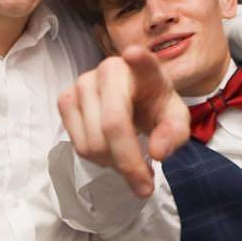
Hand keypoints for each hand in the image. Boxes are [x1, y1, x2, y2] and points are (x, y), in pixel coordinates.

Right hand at [58, 46, 188, 197]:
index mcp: (144, 67)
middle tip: (145, 186)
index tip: (135, 54)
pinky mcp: (65, 99)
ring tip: (128, 159)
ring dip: (113, 164)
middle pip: (113, 125)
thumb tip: (157, 153)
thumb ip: (175, 135)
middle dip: (128, 163)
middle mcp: (109, 69)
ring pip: (92, 142)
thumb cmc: (155, 106)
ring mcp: (82, 83)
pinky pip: (77, 144)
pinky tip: (110, 150)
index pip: (141, 61)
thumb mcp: (175, 120)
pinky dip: (96, 159)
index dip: (138, 60)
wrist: (134, 98)